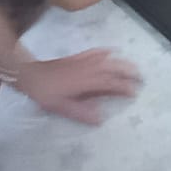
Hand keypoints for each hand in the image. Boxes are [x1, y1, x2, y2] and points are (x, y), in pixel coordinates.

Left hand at [13, 48, 140, 123]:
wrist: (30, 75)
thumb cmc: (46, 93)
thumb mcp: (62, 107)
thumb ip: (82, 113)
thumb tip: (100, 119)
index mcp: (87, 82)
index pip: (111, 83)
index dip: (124, 87)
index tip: (134, 93)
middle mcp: (89, 69)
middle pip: (113, 68)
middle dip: (128, 72)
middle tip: (140, 78)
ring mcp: (83, 61)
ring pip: (107, 59)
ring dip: (121, 62)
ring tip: (133, 66)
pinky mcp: (77, 58)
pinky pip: (95, 52)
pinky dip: (105, 52)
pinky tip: (112, 51)